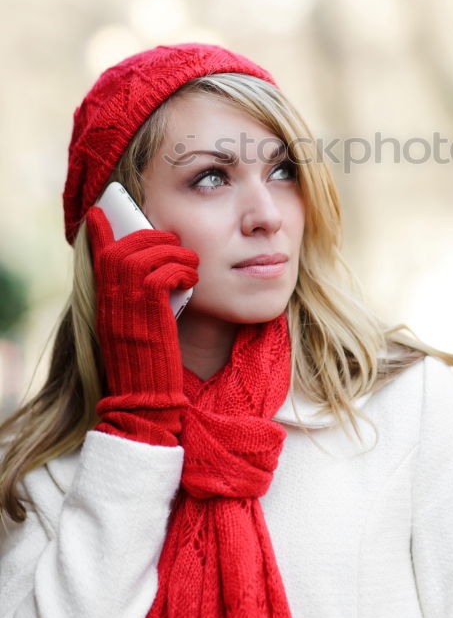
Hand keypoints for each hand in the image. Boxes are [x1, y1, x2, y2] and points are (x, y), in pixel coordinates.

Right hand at [85, 205, 198, 445]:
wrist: (146, 403)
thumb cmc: (149, 368)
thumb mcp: (135, 330)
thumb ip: (136, 302)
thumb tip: (154, 274)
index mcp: (104, 305)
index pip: (96, 258)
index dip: (98, 233)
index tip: (100, 214)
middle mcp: (109, 303)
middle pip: (122, 249)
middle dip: (149, 236)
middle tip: (173, 244)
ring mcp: (126, 307)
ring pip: (144, 255)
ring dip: (172, 252)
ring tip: (189, 265)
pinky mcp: (148, 314)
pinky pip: (162, 273)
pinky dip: (180, 269)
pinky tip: (190, 281)